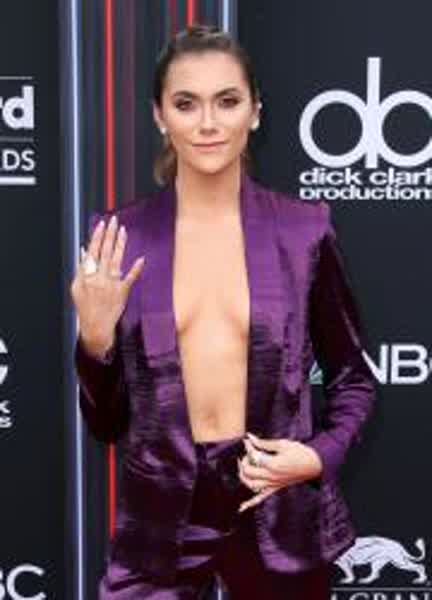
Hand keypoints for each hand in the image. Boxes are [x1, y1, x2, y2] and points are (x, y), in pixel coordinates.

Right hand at [70, 215, 144, 356]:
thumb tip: (84, 250)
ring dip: (120, 244)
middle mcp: (98, 278)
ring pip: (116, 260)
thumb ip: (81, 268)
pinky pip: (130, 278)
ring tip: (123, 230)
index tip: (102, 224)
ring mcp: (111, 284)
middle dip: (109, 234)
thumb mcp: (77, 288)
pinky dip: (136, 269)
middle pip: (104, 252)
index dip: (97, 237)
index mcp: (86, 276)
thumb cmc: (85, 307)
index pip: (92, 251)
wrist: (95, 327)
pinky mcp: (122, 292)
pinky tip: (141, 258)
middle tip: (114, 220)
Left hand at [237, 432, 322, 512]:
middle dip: (245, 460)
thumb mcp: (282, 444)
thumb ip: (263, 443)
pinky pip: (261, 498)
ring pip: (251, 485)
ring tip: (245, 466)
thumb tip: (249, 437)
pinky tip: (241, 508)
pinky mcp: (275, 488)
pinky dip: (250, 503)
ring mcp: (273, 484)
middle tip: (249, 452)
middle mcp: (271, 476)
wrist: (314, 465)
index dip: (248, 447)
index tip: (247, 440)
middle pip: (248, 472)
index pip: (253, 456)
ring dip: (244, 476)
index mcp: (273, 465)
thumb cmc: (300, 452)